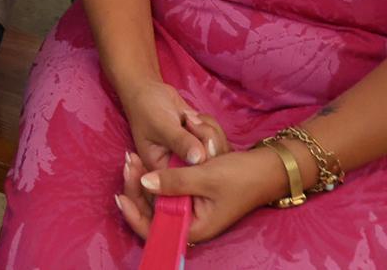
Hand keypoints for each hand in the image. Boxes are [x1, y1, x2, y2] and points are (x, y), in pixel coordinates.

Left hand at [118, 143, 283, 245]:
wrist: (267, 167)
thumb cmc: (240, 176)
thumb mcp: (205, 176)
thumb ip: (174, 180)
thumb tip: (144, 182)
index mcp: (195, 227)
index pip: (156, 231)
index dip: (135, 216)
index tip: (120, 195)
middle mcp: (190, 220)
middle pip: (152, 208)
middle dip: (137, 185)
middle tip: (127, 160)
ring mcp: (190, 205)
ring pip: (157, 193)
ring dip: (145, 174)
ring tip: (132, 155)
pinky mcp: (192, 191)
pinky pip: (168, 182)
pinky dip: (160, 169)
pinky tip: (148, 155)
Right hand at [120, 78, 227, 172]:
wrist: (150, 91)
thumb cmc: (147, 109)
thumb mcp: (161, 125)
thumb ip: (180, 142)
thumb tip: (199, 159)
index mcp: (163, 171)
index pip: (187, 182)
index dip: (199, 168)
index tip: (198, 147)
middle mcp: (179, 168)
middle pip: (208, 168)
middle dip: (207, 141)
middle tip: (191, 122)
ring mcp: (193, 157)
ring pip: (218, 154)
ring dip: (209, 131)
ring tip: (190, 118)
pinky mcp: (202, 145)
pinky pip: (220, 142)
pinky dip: (212, 126)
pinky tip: (197, 117)